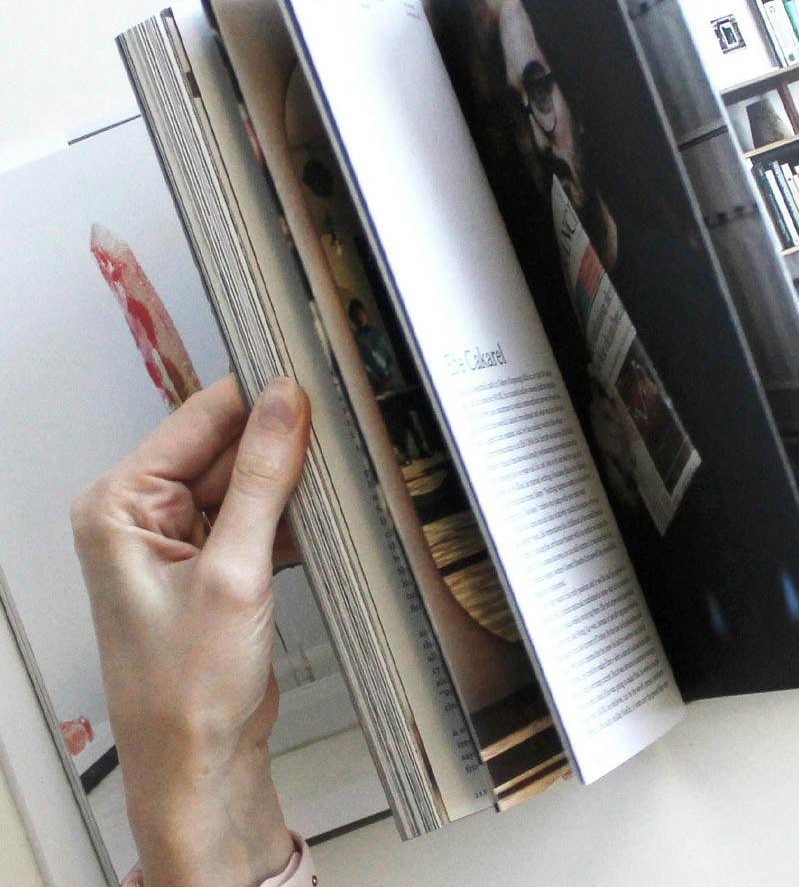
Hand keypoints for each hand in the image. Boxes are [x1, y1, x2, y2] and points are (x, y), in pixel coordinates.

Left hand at [72, 375, 309, 886]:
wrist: (199, 764)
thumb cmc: (185, 691)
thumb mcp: (231, 573)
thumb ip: (259, 479)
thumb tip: (281, 404)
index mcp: (119, 507)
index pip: (195, 421)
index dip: (253, 397)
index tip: (307, 378)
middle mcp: (143, 517)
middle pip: (224, 448)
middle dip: (280, 444)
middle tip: (336, 431)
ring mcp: (180, 541)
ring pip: (247, 481)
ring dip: (290, 483)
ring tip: (333, 482)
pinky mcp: (214, 563)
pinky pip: (257, 515)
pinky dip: (290, 516)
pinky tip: (322, 519)